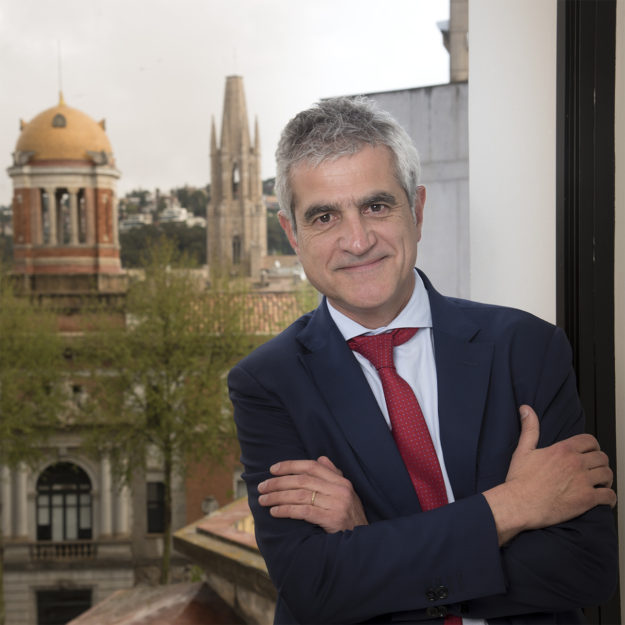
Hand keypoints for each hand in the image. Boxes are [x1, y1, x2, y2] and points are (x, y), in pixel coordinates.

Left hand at [257, 456, 367, 532]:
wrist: (362, 541)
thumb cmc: (349, 516)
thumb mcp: (345, 493)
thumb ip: (333, 475)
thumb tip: (320, 458)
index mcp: (341, 481)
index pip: (312, 466)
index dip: (290, 465)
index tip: (272, 469)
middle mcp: (339, 489)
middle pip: (302, 480)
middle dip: (278, 482)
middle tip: (262, 487)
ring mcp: (337, 504)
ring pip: (300, 495)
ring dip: (278, 497)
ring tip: (263, 500)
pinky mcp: (332, 519)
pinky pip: (304, 512)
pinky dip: (286, 510)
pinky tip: (274, 512)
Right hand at [484, 405, 615, 544]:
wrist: (520, 503)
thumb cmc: (520, 479)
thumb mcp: (523, 450)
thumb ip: (530, 428)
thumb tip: (526, 410)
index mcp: (563, 450)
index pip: (590, 441)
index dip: (592, 446)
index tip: (589, 453)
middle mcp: (576, 463)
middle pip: (602, 457)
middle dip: (600, 463)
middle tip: (594, 469)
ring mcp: (583, 481)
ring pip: (607, 475)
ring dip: (606, 479)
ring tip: (600, 484)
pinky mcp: (586, 500)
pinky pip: (609, 496)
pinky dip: (610, 498)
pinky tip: (604, 499)